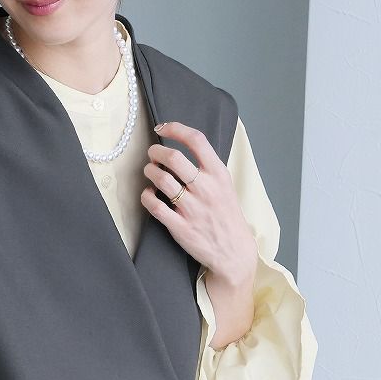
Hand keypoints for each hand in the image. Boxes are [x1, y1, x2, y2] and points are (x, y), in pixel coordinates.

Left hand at [141, 121, 257, 285]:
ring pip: (161, 179)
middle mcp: (205, 188)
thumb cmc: (226, 215)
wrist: (233, 251)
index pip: (196, 140)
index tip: (162, 128)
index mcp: (218, 174)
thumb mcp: (225, 185)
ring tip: (150, 172)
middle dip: (155, 152)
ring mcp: (192, 208)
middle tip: (152, 155)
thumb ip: (207, 168)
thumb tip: (181, 149)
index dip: (175, 128)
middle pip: (173, 158)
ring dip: (149, 171)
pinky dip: (146, 196)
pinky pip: (155, 206)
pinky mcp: (180, 227)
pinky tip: (148, 194)